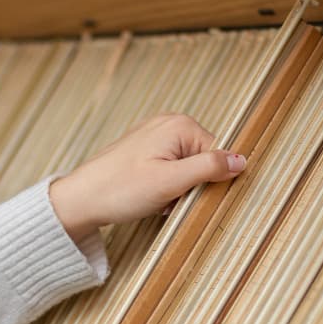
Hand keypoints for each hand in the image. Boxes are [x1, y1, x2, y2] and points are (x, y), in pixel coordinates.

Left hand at [49, 113, 245, 242]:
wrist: (80, 200)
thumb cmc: (120, 190)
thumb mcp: (171, 182)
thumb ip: (209, 169)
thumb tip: (242, 160)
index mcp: (180, 125)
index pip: (218, 156)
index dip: (206, 183)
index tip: (186, 196)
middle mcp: (169, 124)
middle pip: (202, 162)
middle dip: (190, 188)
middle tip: (167, 199)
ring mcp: (155, 136)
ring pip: (186, 171)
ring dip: (177, 191)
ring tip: (155, 199)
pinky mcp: (145, 151)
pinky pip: (170, 172)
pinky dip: (164, 189)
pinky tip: (148, 196)